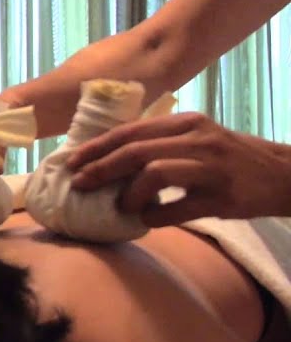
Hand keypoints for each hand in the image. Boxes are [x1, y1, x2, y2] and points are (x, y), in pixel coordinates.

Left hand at [65, 112, 290, 225]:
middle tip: (79, 183)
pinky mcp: (223, 197)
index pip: (130, 130)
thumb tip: (110, 160)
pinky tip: (147, 219)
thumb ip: (160, 144)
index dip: (97, 147)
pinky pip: (179, 207)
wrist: (285, 175)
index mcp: (186, 123)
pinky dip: (156, 215)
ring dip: (129, 192)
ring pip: (155, 172)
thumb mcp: (197, 139)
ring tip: (121, 206)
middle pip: (136, 150)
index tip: (72, 161)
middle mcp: (198, 139)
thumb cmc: (231, 159)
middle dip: (101, 168)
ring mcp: (212, 167)